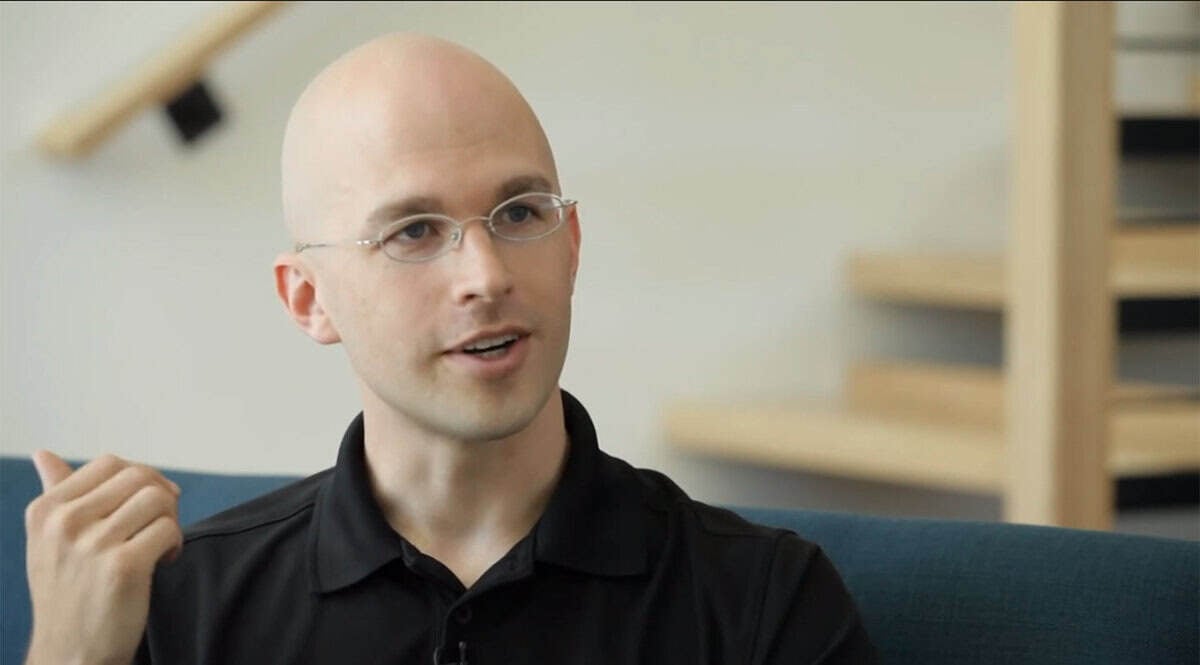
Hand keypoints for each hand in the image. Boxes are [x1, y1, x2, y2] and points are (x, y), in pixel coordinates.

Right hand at [24, 451, 182, 664]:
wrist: (69, 655)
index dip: (141, 477)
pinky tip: (164, 561)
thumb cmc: (66, 594)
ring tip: (161, 544)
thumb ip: (55, 493)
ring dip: (171, 520)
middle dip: (161, 496)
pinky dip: (176, 543)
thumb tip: (44, 454)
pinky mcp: (123, 567)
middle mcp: (64, 523)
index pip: (110, 464)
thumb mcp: (48, 541)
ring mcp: (92, 544)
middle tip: (161, 524)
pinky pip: (168, 530)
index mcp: (46, 510)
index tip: (149, 502)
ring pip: (158, 499)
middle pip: (139, 477)